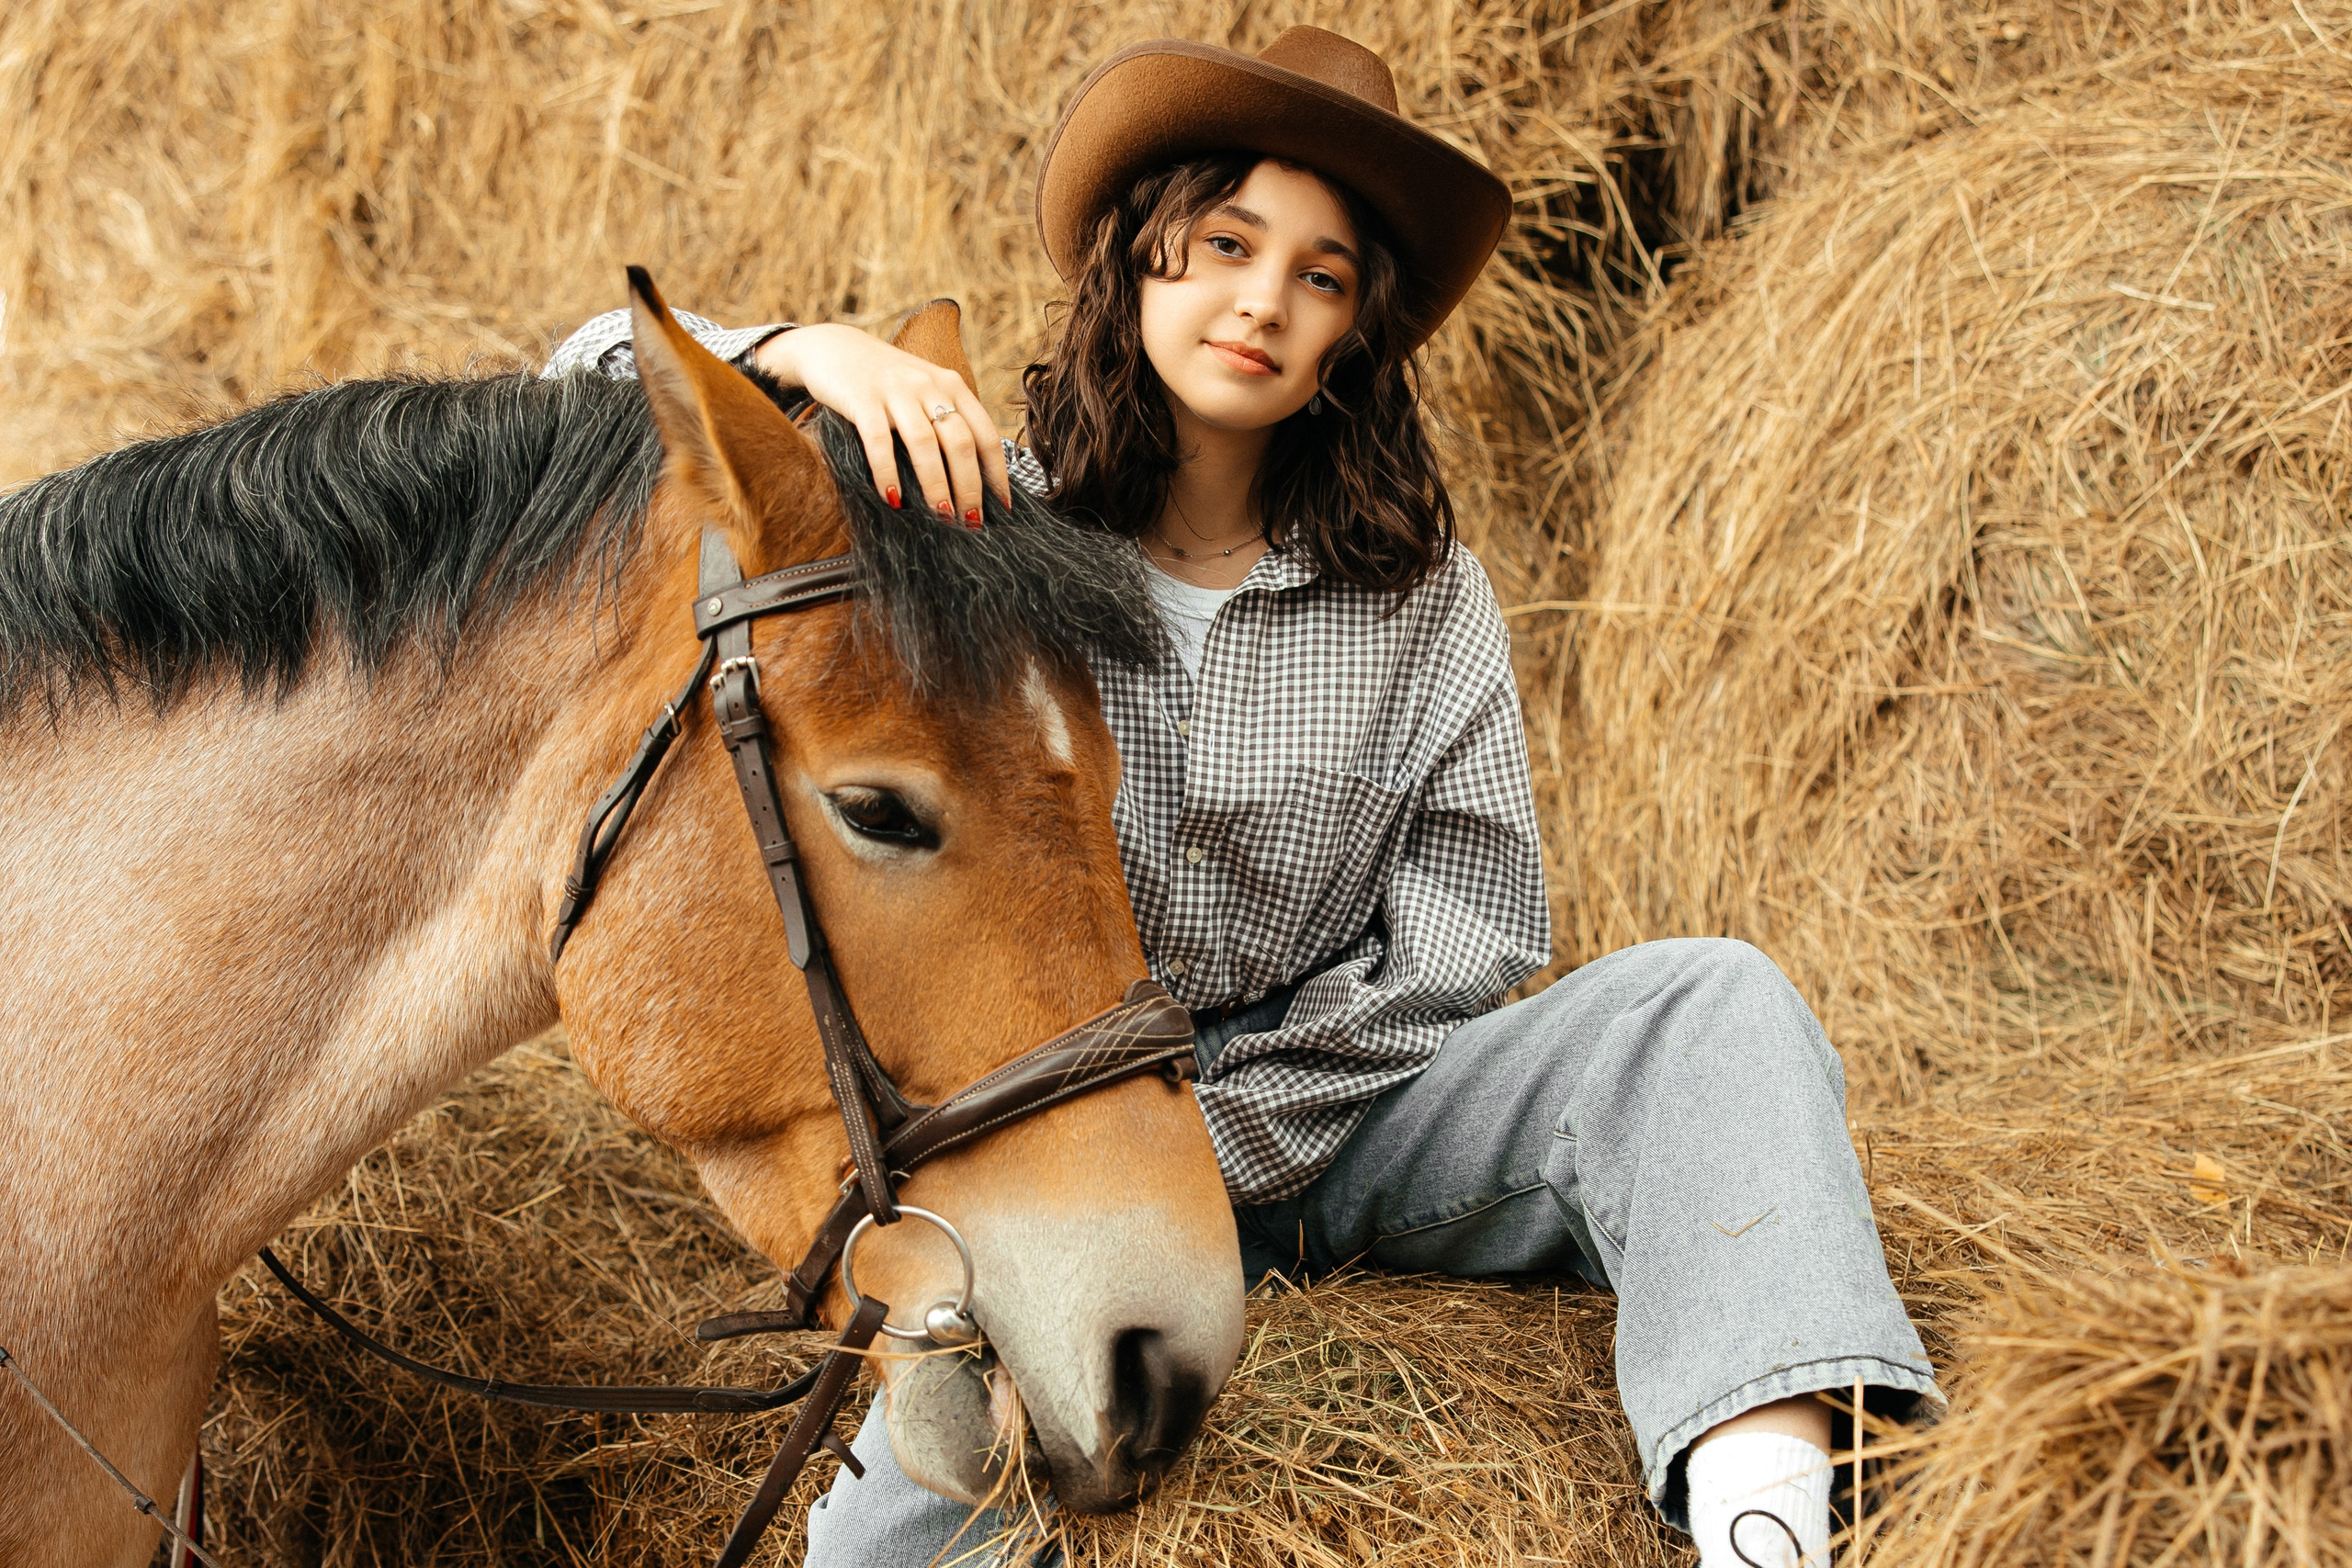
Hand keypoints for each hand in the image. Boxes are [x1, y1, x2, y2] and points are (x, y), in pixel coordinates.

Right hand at [755, 324, 1008, 524]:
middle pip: (960, 443)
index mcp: (953, 387)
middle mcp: (930, 387)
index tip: (1002, 508)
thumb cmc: (886, 383)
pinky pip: (879, 441)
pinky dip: (887, 473)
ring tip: (942, 518)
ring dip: (936, 485)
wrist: (835, 347)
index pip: (986, 436)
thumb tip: (971, 481)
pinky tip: (893, 500)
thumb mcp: (926, 392)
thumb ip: (948, 422)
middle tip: (971, 524)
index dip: (997, 475)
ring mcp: (896, 391)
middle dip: (970, 488)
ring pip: (925, 443)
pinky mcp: (862, 398)